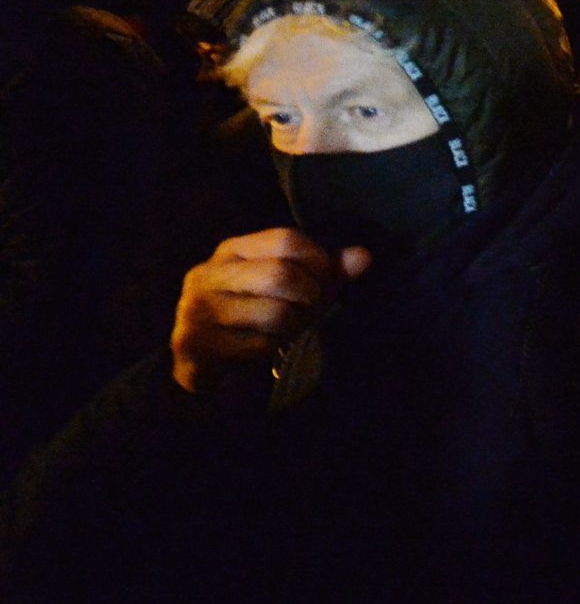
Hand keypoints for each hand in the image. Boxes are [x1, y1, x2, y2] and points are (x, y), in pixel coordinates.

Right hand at [171, 228, 367, 393]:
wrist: (202, 364)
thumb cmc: (254, 318)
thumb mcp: (290, 290)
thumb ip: (327, 272)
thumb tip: (364, 257)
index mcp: (232, 251)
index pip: (286, 239)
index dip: (318, 261)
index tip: (325, 282)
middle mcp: (207, 274)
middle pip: (281, 274)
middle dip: (309, 297)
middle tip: (309, 311)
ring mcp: (195, 309)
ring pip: (274, 313)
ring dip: (292, 327)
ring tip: (284, 330)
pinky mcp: (193, 342)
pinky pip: (257, 345)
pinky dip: (271, 349)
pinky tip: (261, 349)